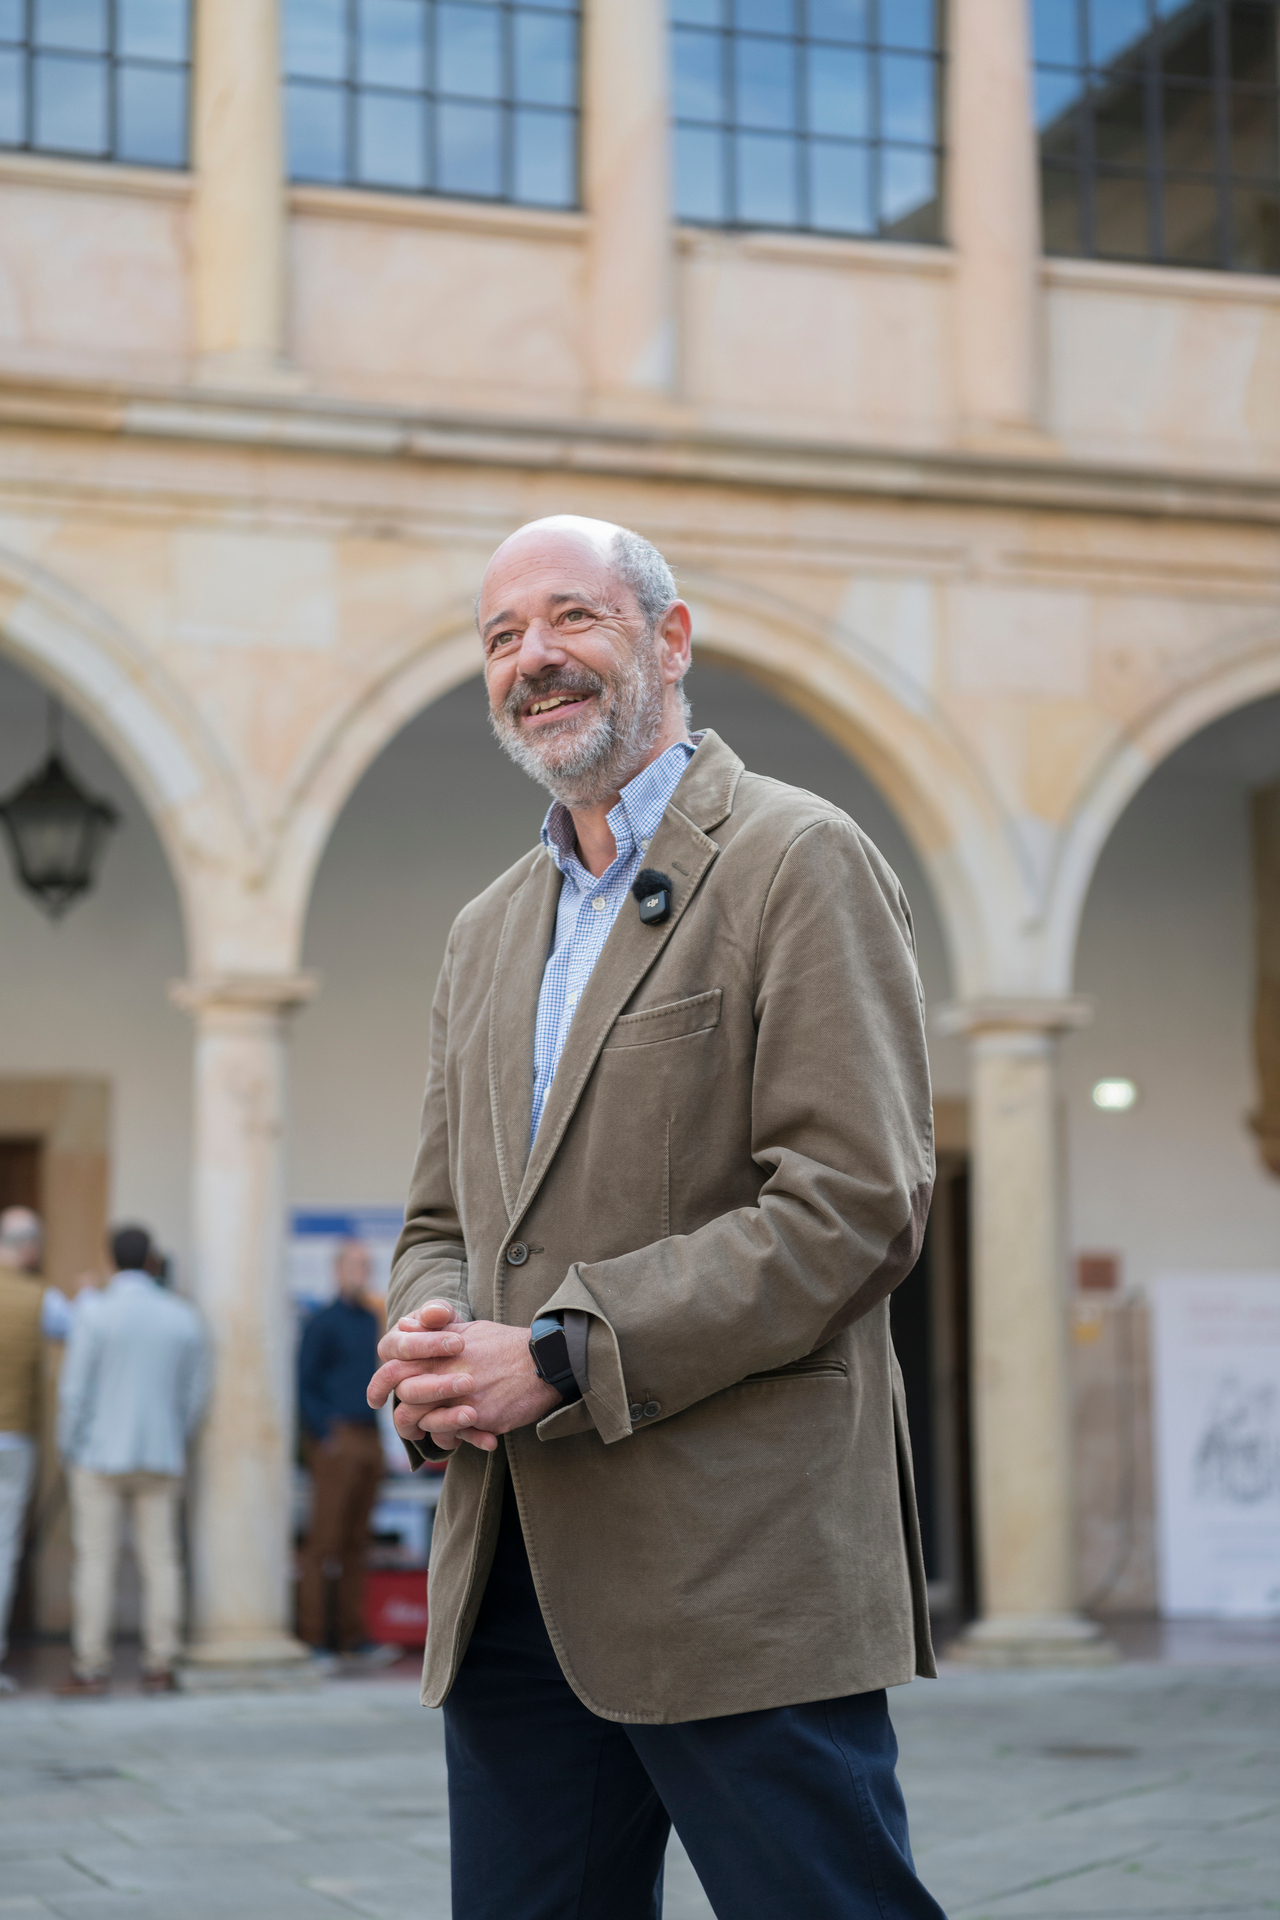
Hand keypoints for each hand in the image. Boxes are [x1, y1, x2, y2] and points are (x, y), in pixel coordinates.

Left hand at [366, 1302, 559, 1453]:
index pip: (394, 1368)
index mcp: (439, 1351)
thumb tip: (407, 1324)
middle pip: (404, 1401)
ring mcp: (462, 1396)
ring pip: (424, 1423)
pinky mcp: (480, 1417)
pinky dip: (454, 1438)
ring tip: (438, 1432)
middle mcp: (446, 1373)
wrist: (546, 1361)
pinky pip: (453, 1435)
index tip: (376, 1398)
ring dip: (428, 1430)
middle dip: (404, 1417)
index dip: (379, 1385)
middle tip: (410, 1425)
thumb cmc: (507, 1344)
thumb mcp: (471, 1329)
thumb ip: (437, 1329)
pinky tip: (466, 1437)